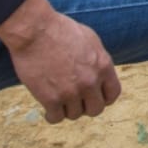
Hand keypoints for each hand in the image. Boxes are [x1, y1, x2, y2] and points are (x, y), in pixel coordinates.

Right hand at [0, 0, 121, 123]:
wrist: (35, 30)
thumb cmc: (60, 30)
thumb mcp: (90, 39)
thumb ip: (98, 59)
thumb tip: (100, 73)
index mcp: (103, 65)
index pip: (113, 94)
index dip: (104, 98)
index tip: (94, 97)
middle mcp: (90, 81)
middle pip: (96, 109)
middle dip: (86, 106)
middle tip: (75, 101)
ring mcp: (71, 92)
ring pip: (75, 115)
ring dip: (67, 109)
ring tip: (59, 101)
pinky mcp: (51, 99)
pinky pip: (56, 118)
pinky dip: (52, 115)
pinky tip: (48, 110)